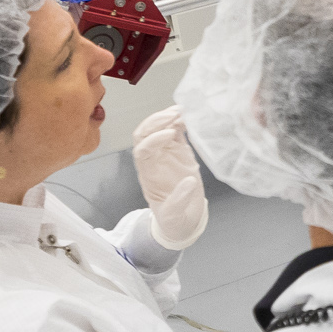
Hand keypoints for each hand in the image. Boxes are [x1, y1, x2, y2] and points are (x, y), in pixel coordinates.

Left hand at [132, 106, 207, 249]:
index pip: (142, 150)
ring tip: (184, 110)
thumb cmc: (174, 219)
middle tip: (174, 114)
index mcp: (148, 173)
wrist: (184, 221)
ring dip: (169, 117)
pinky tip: (190, 115)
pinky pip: (177, 131)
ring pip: (160, 128)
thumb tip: (189, 183)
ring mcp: (166, 153)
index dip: (152, 140)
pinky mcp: (180, 150)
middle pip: (145, 133)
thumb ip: (179, 201)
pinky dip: (181, 121)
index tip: (169, 135)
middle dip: (156, 121)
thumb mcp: (174, 216)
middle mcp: (154, 159)